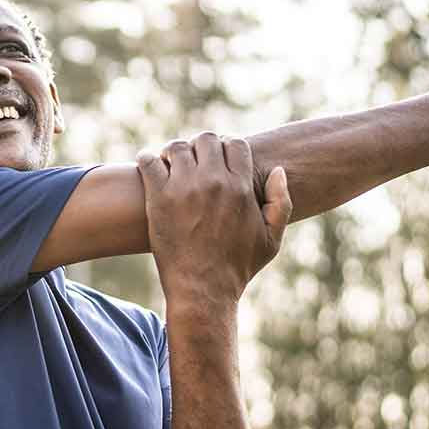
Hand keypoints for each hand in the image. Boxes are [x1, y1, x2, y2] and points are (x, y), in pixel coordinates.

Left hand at [136, 132, 292, 305]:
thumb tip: (278, 170)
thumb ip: (281, 202)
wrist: (203, 289)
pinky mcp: (158, 198)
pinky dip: (147, 160)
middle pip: (205, 139)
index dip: (226, 148)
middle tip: (192, 163)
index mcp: (241, 186)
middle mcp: (213, 181)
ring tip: (170, 166)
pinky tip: (150, 169)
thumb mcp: (271, 239)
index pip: (235, 143)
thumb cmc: (238, 267)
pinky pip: (148, 162)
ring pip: (176, 146)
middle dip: (200, 147)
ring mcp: (184, 188)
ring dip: (173, 152)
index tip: (217, 161)